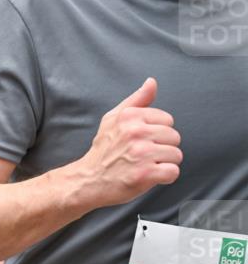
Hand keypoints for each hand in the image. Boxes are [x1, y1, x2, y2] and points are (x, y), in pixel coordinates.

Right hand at [73, 78, 181, 208]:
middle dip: (162, 148)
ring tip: (144, 166)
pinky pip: (173, 172)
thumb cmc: (103, 151)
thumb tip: (151, 82)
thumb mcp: (113, 120)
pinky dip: (165, 177)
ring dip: (164, 163)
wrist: (87, 181)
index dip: (157, 133)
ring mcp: (141, 154)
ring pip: (176, 155)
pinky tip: (149, 177)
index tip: (141, 141)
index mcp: (130, 116)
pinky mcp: (145, 174)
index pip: (167, 120)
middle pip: (174, 137)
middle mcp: (135, 133)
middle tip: (142, 156)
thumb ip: (136, 100)